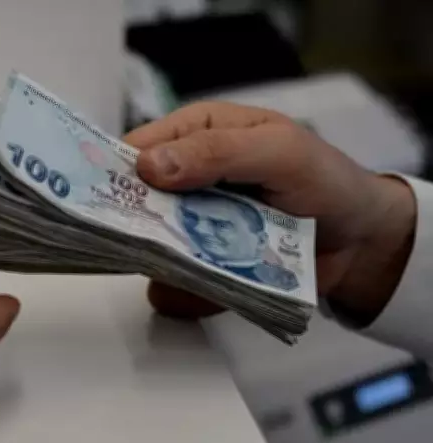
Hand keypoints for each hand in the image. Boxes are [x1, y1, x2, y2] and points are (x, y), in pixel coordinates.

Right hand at [124, 102, 415, 324]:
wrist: (359, 241)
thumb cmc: (324, 180)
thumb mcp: (279, 152)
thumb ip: (217, 153)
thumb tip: (148, 166)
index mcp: (194, 135)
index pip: (134, 150)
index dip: (114, 173)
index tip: (97, 201)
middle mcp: (183, 178)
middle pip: (132, 202)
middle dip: (136, 225)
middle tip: (149, 243)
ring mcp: (188, 224)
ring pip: (147, 248)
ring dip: (162, 264)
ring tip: (196, 267)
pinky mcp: (199, 263)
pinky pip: (173, 283)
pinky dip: (184, 292)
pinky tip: (210, 288)